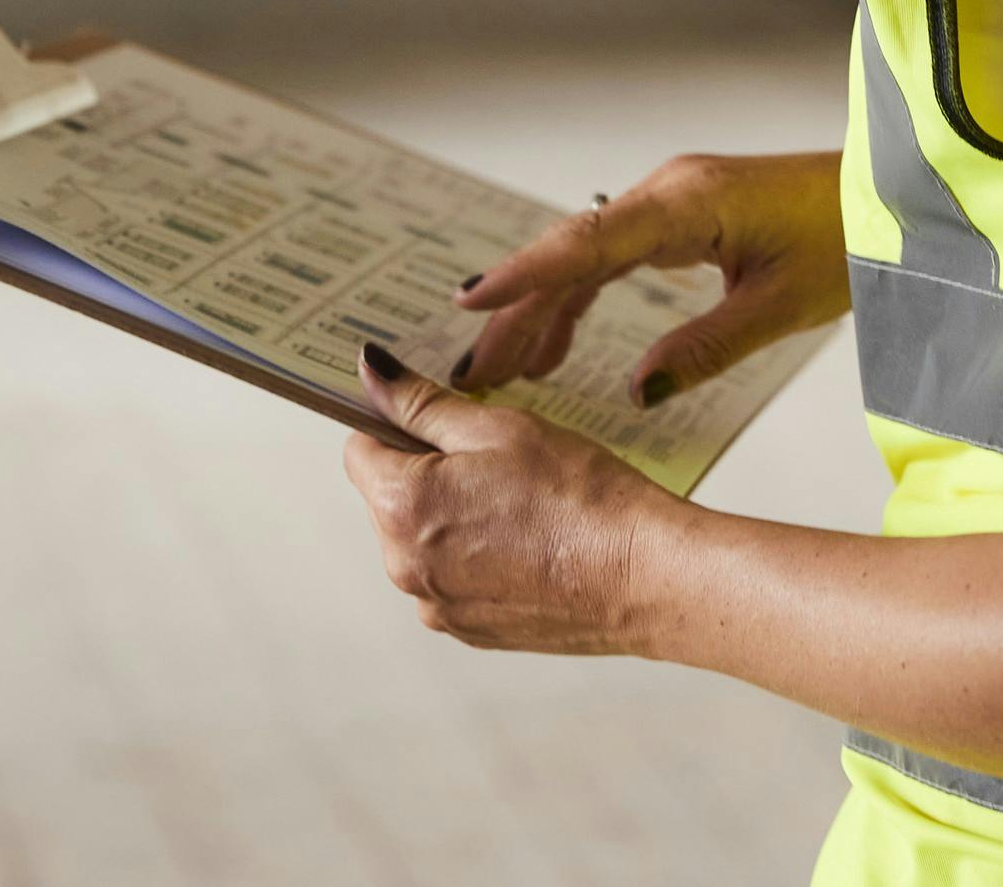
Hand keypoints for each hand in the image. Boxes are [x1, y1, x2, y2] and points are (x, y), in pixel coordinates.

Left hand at [343, 345, 676, 655]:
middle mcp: (404, 566)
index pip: (360, 450)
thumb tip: (370, 371)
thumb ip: (423, 402)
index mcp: (401, 508)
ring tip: (525, 503)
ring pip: (425, 540)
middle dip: (432, 473)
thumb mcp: (498, 427)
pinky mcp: (471, 631)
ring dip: (456, 517)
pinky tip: (532, 541)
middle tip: (502, 459)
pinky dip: (480, 557)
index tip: (439, 418)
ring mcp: (438, 606)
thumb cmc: (578, 494)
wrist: (642, 575)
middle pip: (391, 499)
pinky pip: (455, 579)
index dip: (398, 424)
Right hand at [454, 151, 847, 405]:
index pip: (588, 241)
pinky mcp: (685, 217)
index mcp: (688, 203)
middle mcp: (669, 193)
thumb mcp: (779, 307)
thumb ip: (705, 349)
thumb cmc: (847, 239)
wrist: (886, 197)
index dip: (525, 274)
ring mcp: (674, 202)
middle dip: (518, 310)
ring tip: (505, 372)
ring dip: (543, 310)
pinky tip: (557, 348)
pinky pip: (614, 257)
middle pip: (573, 254)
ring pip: (587, 258)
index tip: (471, 301)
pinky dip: (581, 299)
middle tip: (474, 370)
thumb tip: (637, 390)